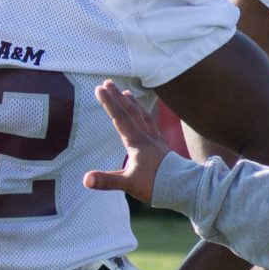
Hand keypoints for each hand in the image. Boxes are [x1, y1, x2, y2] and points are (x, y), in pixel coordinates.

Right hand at [80, 82, 171, 199]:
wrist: (182, 187)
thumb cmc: (155, 185)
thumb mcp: (128, 184)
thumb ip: (106, 181)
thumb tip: (85, 180)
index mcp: (136, 143)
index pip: (119, 118)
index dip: (108, 103)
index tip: (99, 88)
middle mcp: (146, 137)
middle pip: (130, 112)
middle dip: (117, 97)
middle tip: (108, 82)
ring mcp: (156, 141)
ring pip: (143, 116)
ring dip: (133, 104)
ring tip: (127, 93)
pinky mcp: (163, 147)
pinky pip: (153, 125)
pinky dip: (147, 117)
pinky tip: (146, 117)